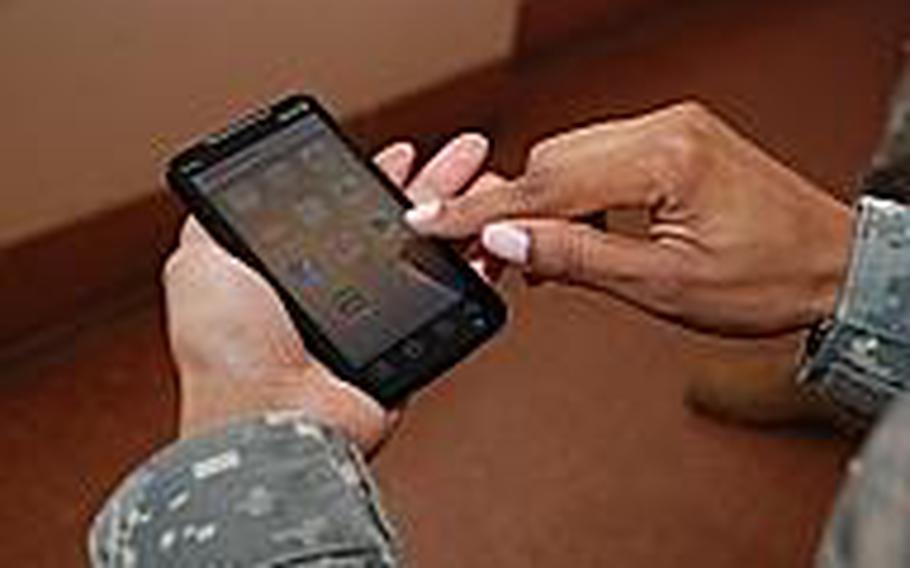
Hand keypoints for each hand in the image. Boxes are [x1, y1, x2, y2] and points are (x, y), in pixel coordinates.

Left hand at [164, 133, 491, 453]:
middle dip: (436, 183)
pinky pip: (452, 302)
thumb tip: (216, 196)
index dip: (376, 176)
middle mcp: (343, 291)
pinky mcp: (409, 347)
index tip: (403, 152)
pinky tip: (490, 236)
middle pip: (400, 224)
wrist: (271, 413)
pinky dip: (478, 268)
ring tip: (488, 180)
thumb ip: (212, 227)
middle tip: (465, 153)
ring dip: (463, 215)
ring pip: (432, 255)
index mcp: (301, 268)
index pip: (349, 208)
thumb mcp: (198, 266)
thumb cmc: (226, 350)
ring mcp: (380, 320)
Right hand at [407, 102, 853, 336]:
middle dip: (510, 211)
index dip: (479, 209)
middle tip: (484, 259)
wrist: (833, 266)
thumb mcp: (662, 284)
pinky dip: (576, 195)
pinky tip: (575, 230)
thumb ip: (575, 256)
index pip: (545, 184)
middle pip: (551, 162)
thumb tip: (506, 238)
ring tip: (533, 256)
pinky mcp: (673, 140)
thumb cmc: (769, 280)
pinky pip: (600, 157)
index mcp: (664, 158)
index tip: (430, 220)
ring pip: (570, 158)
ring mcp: (670, 128)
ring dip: (544, 205)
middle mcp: (665, 128)